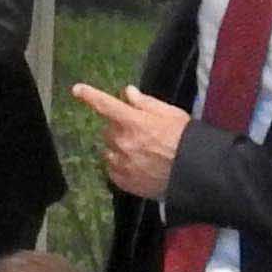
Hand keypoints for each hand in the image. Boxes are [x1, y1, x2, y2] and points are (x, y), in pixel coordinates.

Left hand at [73, 81, 188, 199]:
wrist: (194, 173)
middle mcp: (122, 142)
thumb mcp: (170, 113)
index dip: (90, 95)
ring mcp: (120, 163)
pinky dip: (120, 165)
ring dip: (118, 148)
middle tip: (141, 133)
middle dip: (119, 128)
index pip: (105, 105)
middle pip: (108, 130)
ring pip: (109, 150)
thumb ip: (145, 103)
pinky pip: (112, 169)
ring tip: (141, 153)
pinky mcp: (122, 181)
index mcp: (132, 122)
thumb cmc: (185, 138)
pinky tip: (139, 166)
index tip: (77, 90)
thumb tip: (127, 93)